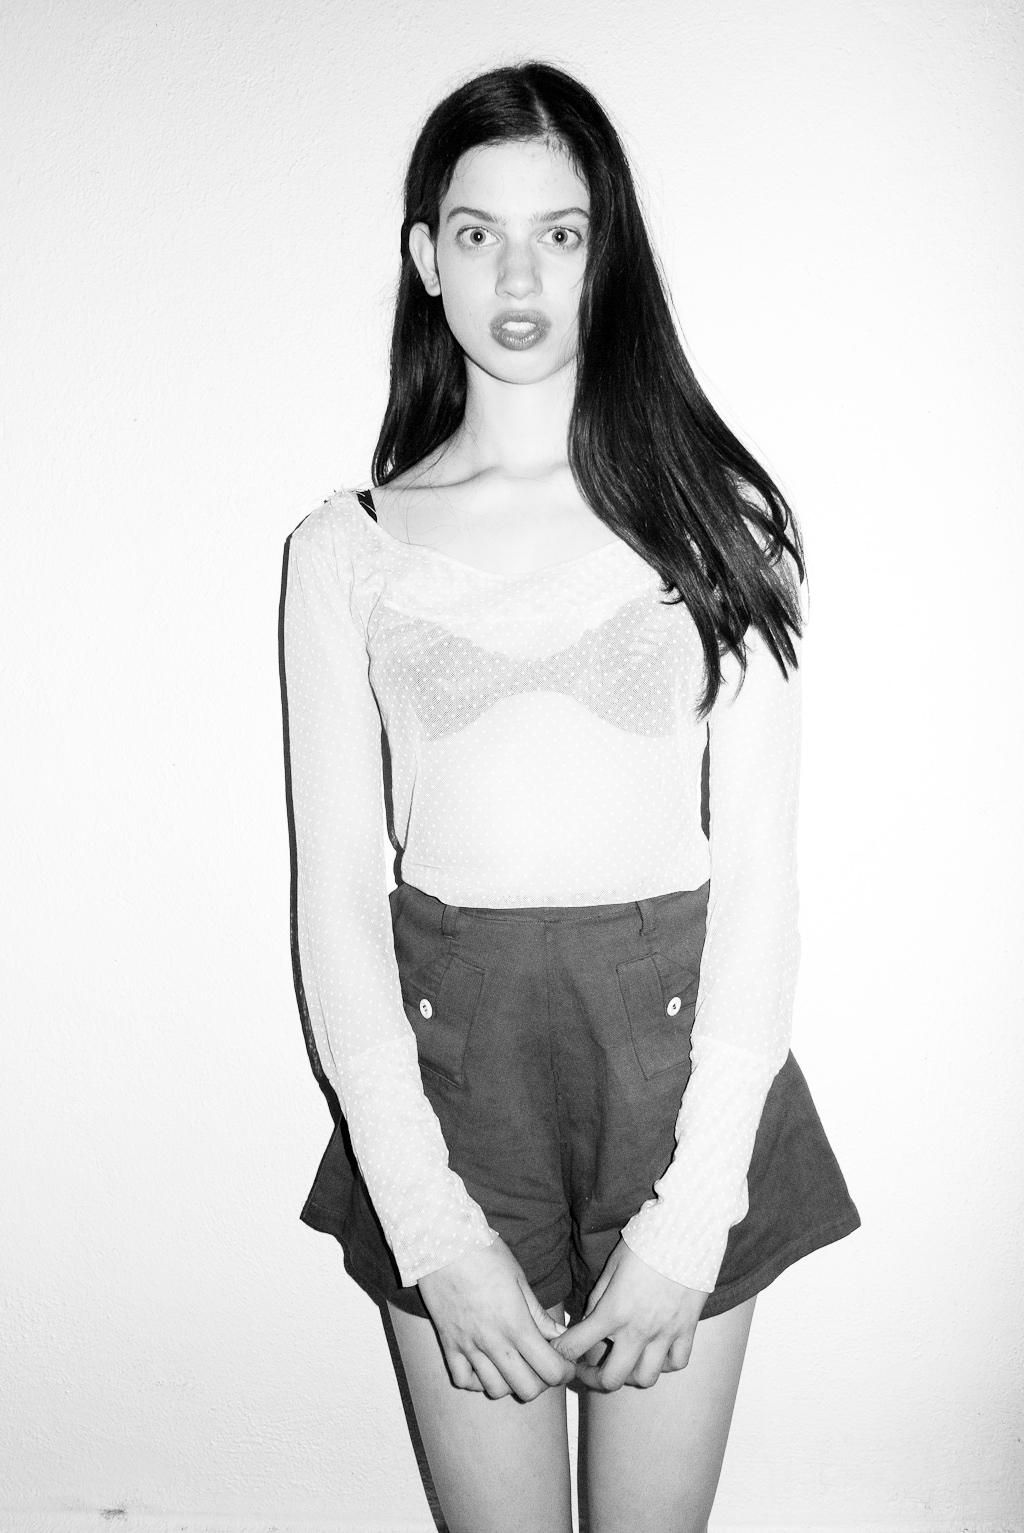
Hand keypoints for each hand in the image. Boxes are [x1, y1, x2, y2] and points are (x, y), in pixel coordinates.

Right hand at [417, 1234, 576, 1401]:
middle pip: (527, 1389)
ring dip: (511, 1382)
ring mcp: (468, 1346)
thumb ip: (538, 1313)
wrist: (440, 1242)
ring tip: (514, 1363)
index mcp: (516, 1323)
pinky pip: (464, 1380)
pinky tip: (485, 1364)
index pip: (550, 1369)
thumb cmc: (483, 1252)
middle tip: (542, 1364)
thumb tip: (559, 1334)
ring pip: (496, 1390)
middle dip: (542, 1381)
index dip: (564, 1371)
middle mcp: (493, 1341)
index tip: (565, 1362)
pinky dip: (477, 1380)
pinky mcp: (448, 1344)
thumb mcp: (518, 1278)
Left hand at [552, 1239, 709, 1390]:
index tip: (559, 1353)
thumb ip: (598, 1298)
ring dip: (630, 1375)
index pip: (576, 1346)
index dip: (561, 1353)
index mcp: (613, 1311)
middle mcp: (638, 1329)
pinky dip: (664, 1363)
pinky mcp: (688, 1329)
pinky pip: (677, 1362)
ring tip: (624, 1360)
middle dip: (593, 1379)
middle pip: (611, 1379)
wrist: (686, 1230)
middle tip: (588, 1369)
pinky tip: (655, 1351)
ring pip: (645, 1378)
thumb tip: (589, 1321)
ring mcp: (665, 1333)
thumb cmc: (645, 1242)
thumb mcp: (612, 1266)